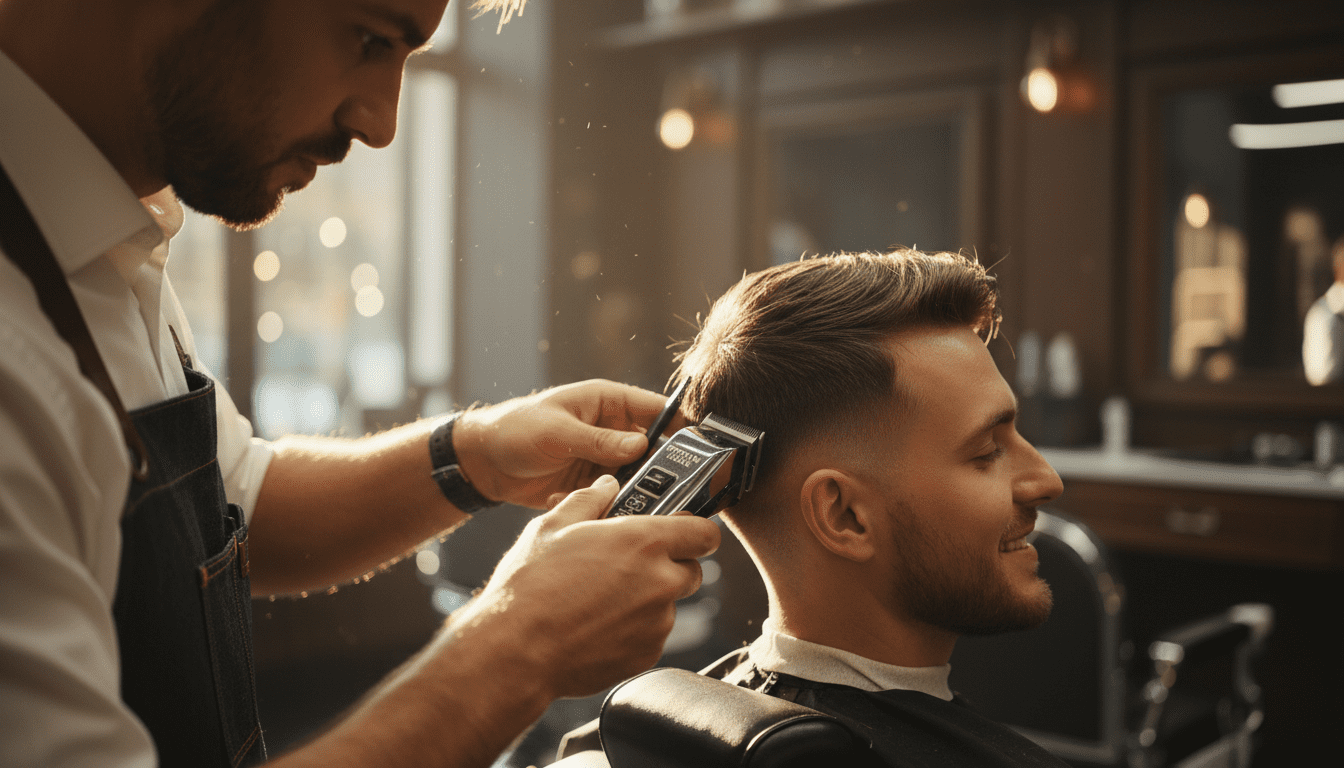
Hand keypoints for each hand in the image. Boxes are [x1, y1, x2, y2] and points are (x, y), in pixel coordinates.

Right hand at [446, 475, 720, 699]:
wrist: (516, 649)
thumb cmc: (531, 585)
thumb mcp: (552, 527)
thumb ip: (588, 500)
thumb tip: (605, 486)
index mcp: (645, 542)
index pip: (704, 533)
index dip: (695, 531)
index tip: (682, 533)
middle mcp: (661, 582)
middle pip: (691, 570)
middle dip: (669, 566)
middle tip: (631, 565)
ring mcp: (657, 623)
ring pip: (668, 605)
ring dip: (648, 599)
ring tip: (602, 599)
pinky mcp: (646, 654)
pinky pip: (651, 635)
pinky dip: (633, 630)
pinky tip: (597, 625)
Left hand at [452, 379, 679, 508]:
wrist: (482, 463)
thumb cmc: (515, 430)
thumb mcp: (557, 432)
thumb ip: (598, 440)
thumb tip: (641, 444)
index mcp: (607, 402)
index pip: (656, 409)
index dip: (681, 425)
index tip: (702, 447)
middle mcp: (612, 429)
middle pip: (655, 447)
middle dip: (665, 467)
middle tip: (679, 488)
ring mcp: (604, 457)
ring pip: (639, 475)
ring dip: (641, 491)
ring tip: (645, 507)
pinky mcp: (594, 483)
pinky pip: (617, 494)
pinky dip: (614, 504)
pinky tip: (605, 513)